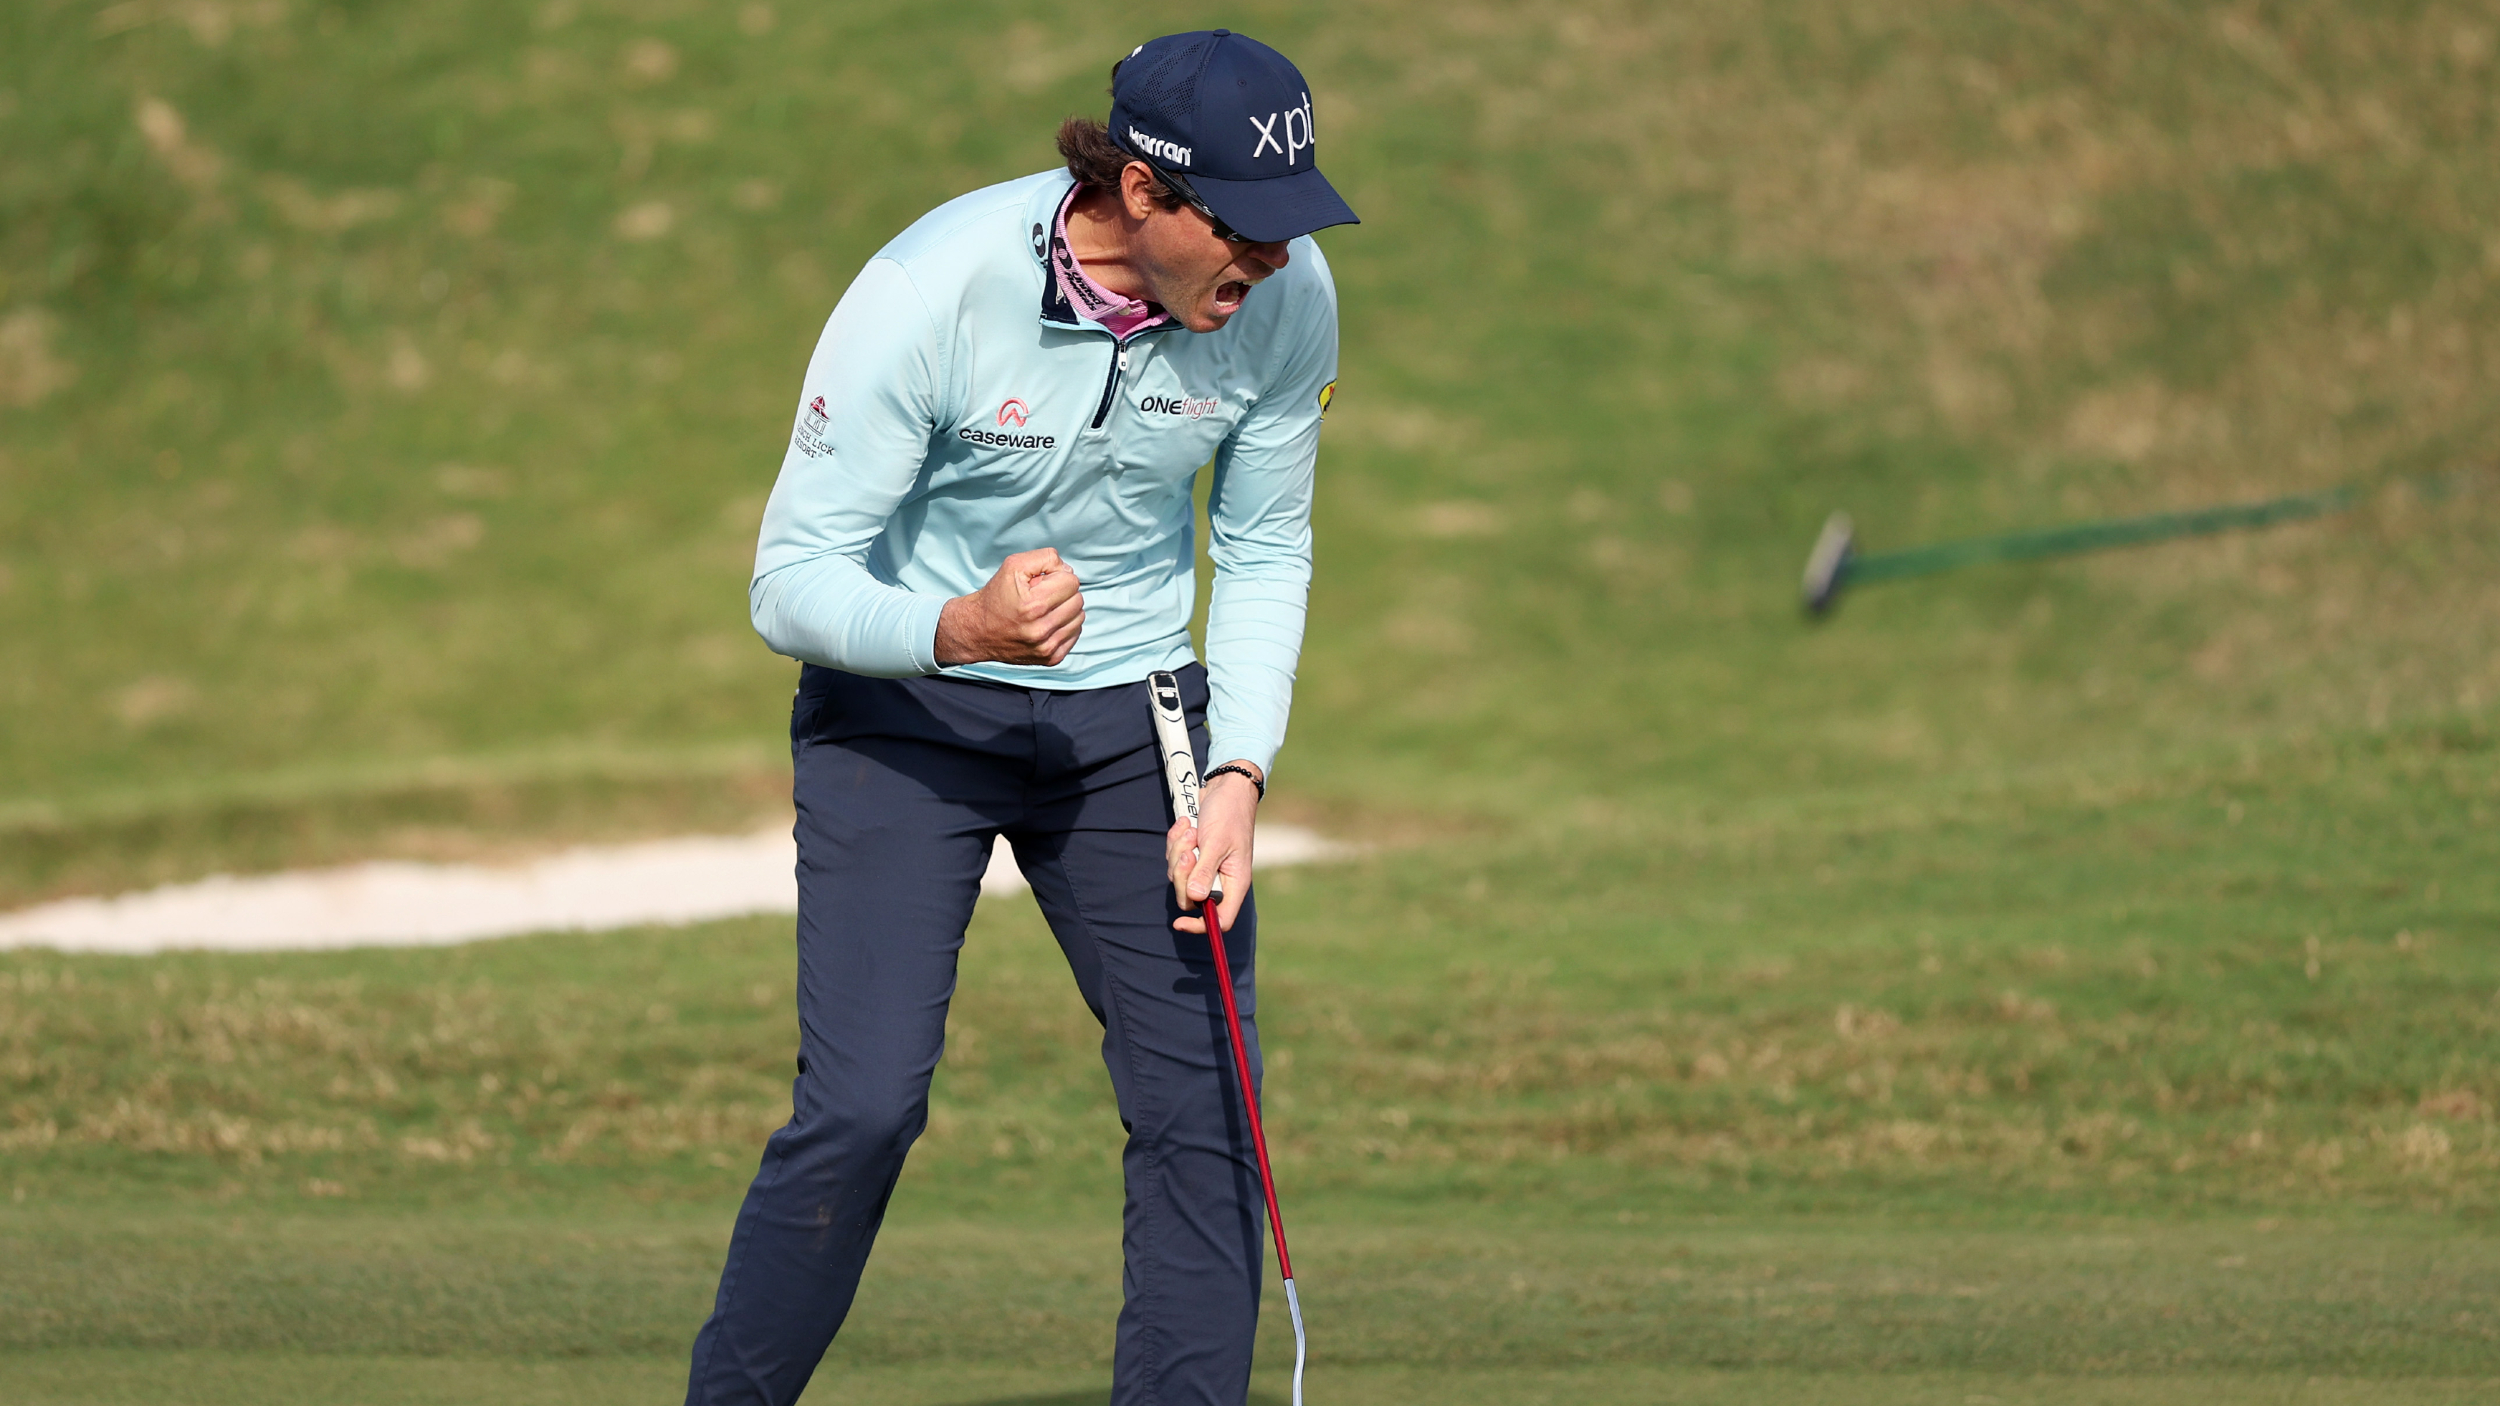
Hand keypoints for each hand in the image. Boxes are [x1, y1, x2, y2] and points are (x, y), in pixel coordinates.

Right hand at [934, 549, 1082, 665]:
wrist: (977, 631)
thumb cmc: (996, 597)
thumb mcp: (1013, 566)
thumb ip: (1045, 558)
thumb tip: (1069, 570)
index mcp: (1033, 605)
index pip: (1072, 582)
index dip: (1058, 577)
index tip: (1043, 582)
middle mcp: (1041, 629)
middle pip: (1078, 600)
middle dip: (1063, 593)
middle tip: (1043, 596)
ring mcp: (1047, 647)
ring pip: (1079, 618)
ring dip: (1066, 610)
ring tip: (1045, 610)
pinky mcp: (1051, 658)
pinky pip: (1075, 635)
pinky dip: (1065, 626)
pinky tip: (1048, 623)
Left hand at [1169, 762, 1261, 934]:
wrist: (1225, 787)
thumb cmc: (1229, 814)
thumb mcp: (1216, 842)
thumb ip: (1205, 871)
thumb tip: (1196, 899)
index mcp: (1235, 882)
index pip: (1220, 919)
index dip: (1200, 926)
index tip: (1179, 923)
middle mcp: (1220, 879)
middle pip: (1191, 898)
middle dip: (1182, 874)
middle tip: (1188, 851)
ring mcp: (1206, 867)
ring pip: (1179, 878)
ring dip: (1178, 852)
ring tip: (1191, 830)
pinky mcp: (1194, 855)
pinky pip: (1174, 860)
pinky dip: (1175, 842)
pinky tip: (1186, 824)